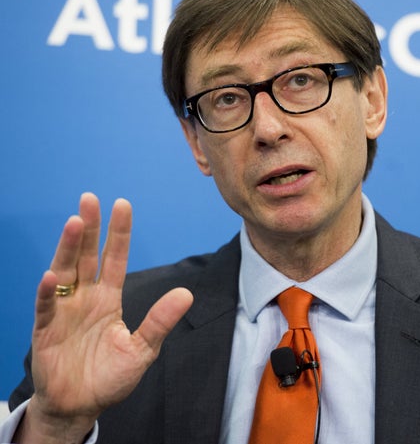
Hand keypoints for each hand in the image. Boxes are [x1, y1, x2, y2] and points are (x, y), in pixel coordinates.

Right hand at [16, 193, 192, 442]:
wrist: (81, 407)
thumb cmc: (110, 377)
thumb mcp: (142, 348)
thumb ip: (160, 321)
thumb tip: (187, 293)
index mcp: (109, 299)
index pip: (115, 259)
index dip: (118, 234)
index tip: (122, 205)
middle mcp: (85, 299)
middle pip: (87, 256)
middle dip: (89, 228)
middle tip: (90, 198)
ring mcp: (64, 312)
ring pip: (65, 272)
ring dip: (68, 248)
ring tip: (75, 222)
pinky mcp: (45, 331)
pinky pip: (46, 307)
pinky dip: (48, 292)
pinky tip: (52, 275)